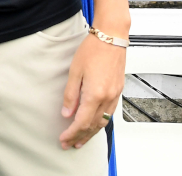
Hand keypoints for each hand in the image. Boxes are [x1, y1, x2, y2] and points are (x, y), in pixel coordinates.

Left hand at [60, 33, 124, 149]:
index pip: (82, 122)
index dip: (71, 133)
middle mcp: (107, 98)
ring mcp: (115, 95)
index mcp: (95, 94)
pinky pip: (110, 114)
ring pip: (103, 122)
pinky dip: (101, 123)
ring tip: (81, 140)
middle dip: (80, 137)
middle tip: (69, 144)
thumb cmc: (93, 49)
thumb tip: (66, 113)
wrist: (111, 37)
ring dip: (91, 133)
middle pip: (93, 126)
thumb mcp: (75, 71)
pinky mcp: (118, 91)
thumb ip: (70, 94)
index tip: (63, 139)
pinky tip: (94, 125)